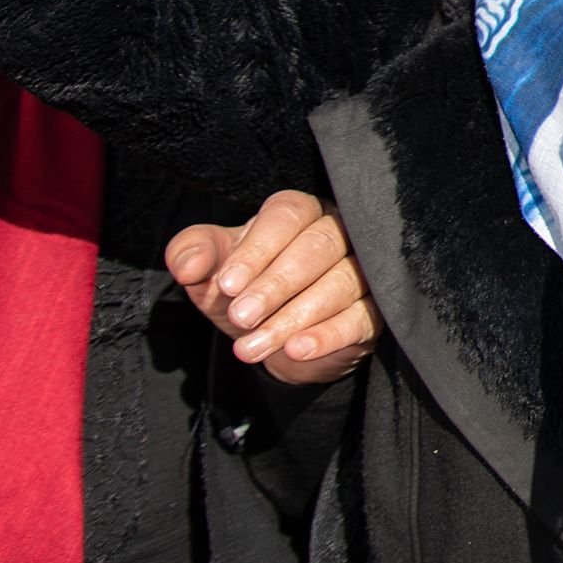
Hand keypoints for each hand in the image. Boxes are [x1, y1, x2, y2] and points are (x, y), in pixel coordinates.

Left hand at [167, 190, 380, 383]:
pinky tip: (296, 350)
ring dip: (292, 318)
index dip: (258, 249)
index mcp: (299, 212)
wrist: (273, 338)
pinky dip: (327, 335)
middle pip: (319, 246)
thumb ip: (192, 255)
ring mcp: (363, 269)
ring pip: (340, 283)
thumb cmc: (246, 289)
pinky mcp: (375, 309)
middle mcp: (338, 231)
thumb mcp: (211, 271)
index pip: (287, 215)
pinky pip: (361, 318)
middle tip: (240, 317)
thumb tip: (187, 266)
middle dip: (276, 285)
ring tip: (251, 348)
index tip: (228, 285)